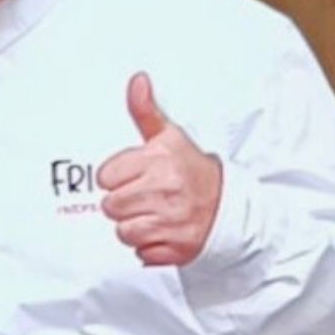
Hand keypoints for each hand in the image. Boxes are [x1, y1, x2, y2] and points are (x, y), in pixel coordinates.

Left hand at [97, 73, 223, 266]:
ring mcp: (174, 222)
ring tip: (152, 214)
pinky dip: (149, 247)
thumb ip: (145, 111)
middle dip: (123, 203)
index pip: (104, 177)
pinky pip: (142, 254)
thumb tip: (137, 81)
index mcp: (160, 162)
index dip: (115, 178)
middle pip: (110, 207)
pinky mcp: (179, 249)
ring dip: (133, 227)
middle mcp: (166, 191)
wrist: (230, 205)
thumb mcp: (169, 137)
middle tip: (143, 196)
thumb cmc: (191, 170)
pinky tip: (163, 232)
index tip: (133, 176)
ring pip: (123, 232)